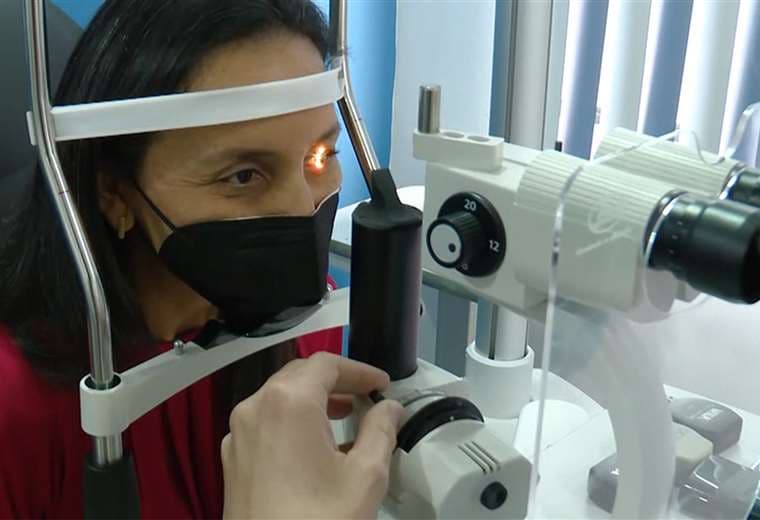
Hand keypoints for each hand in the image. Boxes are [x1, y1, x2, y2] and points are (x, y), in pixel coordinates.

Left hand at [221, 352, 403, 518]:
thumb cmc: (320, 519)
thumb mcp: (365, 476)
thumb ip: (381, 431)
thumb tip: (389, 408)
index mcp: (288, 401)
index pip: (326, 364)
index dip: (359, 369)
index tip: (383, 384)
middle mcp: (255, 407)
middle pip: (299, 375)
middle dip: (335, 381)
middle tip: (366, 396)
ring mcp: (238, 434)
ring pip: (278, 398)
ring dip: (312, 400)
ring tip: (344, 418)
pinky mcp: (231, 459)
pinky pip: (264, 423)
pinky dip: (291, 422)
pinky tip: (313, 448)